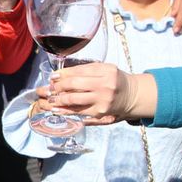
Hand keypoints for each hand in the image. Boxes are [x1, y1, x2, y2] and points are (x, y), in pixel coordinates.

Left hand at [38, 62, 156, 122]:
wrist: (131, 96)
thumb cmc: (115, 80)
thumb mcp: (105, 69)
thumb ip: (87, 70)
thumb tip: (61, 75)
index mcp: (106, 70)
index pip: (79, 70)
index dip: (63, 73)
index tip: (53, 77)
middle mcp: (104, 84)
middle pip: (74, 84)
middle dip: (58, 86)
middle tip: (49, 88)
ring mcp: (102, 99)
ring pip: (74, 99)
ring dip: (58, 99)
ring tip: (50, 99)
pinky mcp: (100, 112)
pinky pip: (78, 111)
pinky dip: (65, 110)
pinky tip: (57, 109)